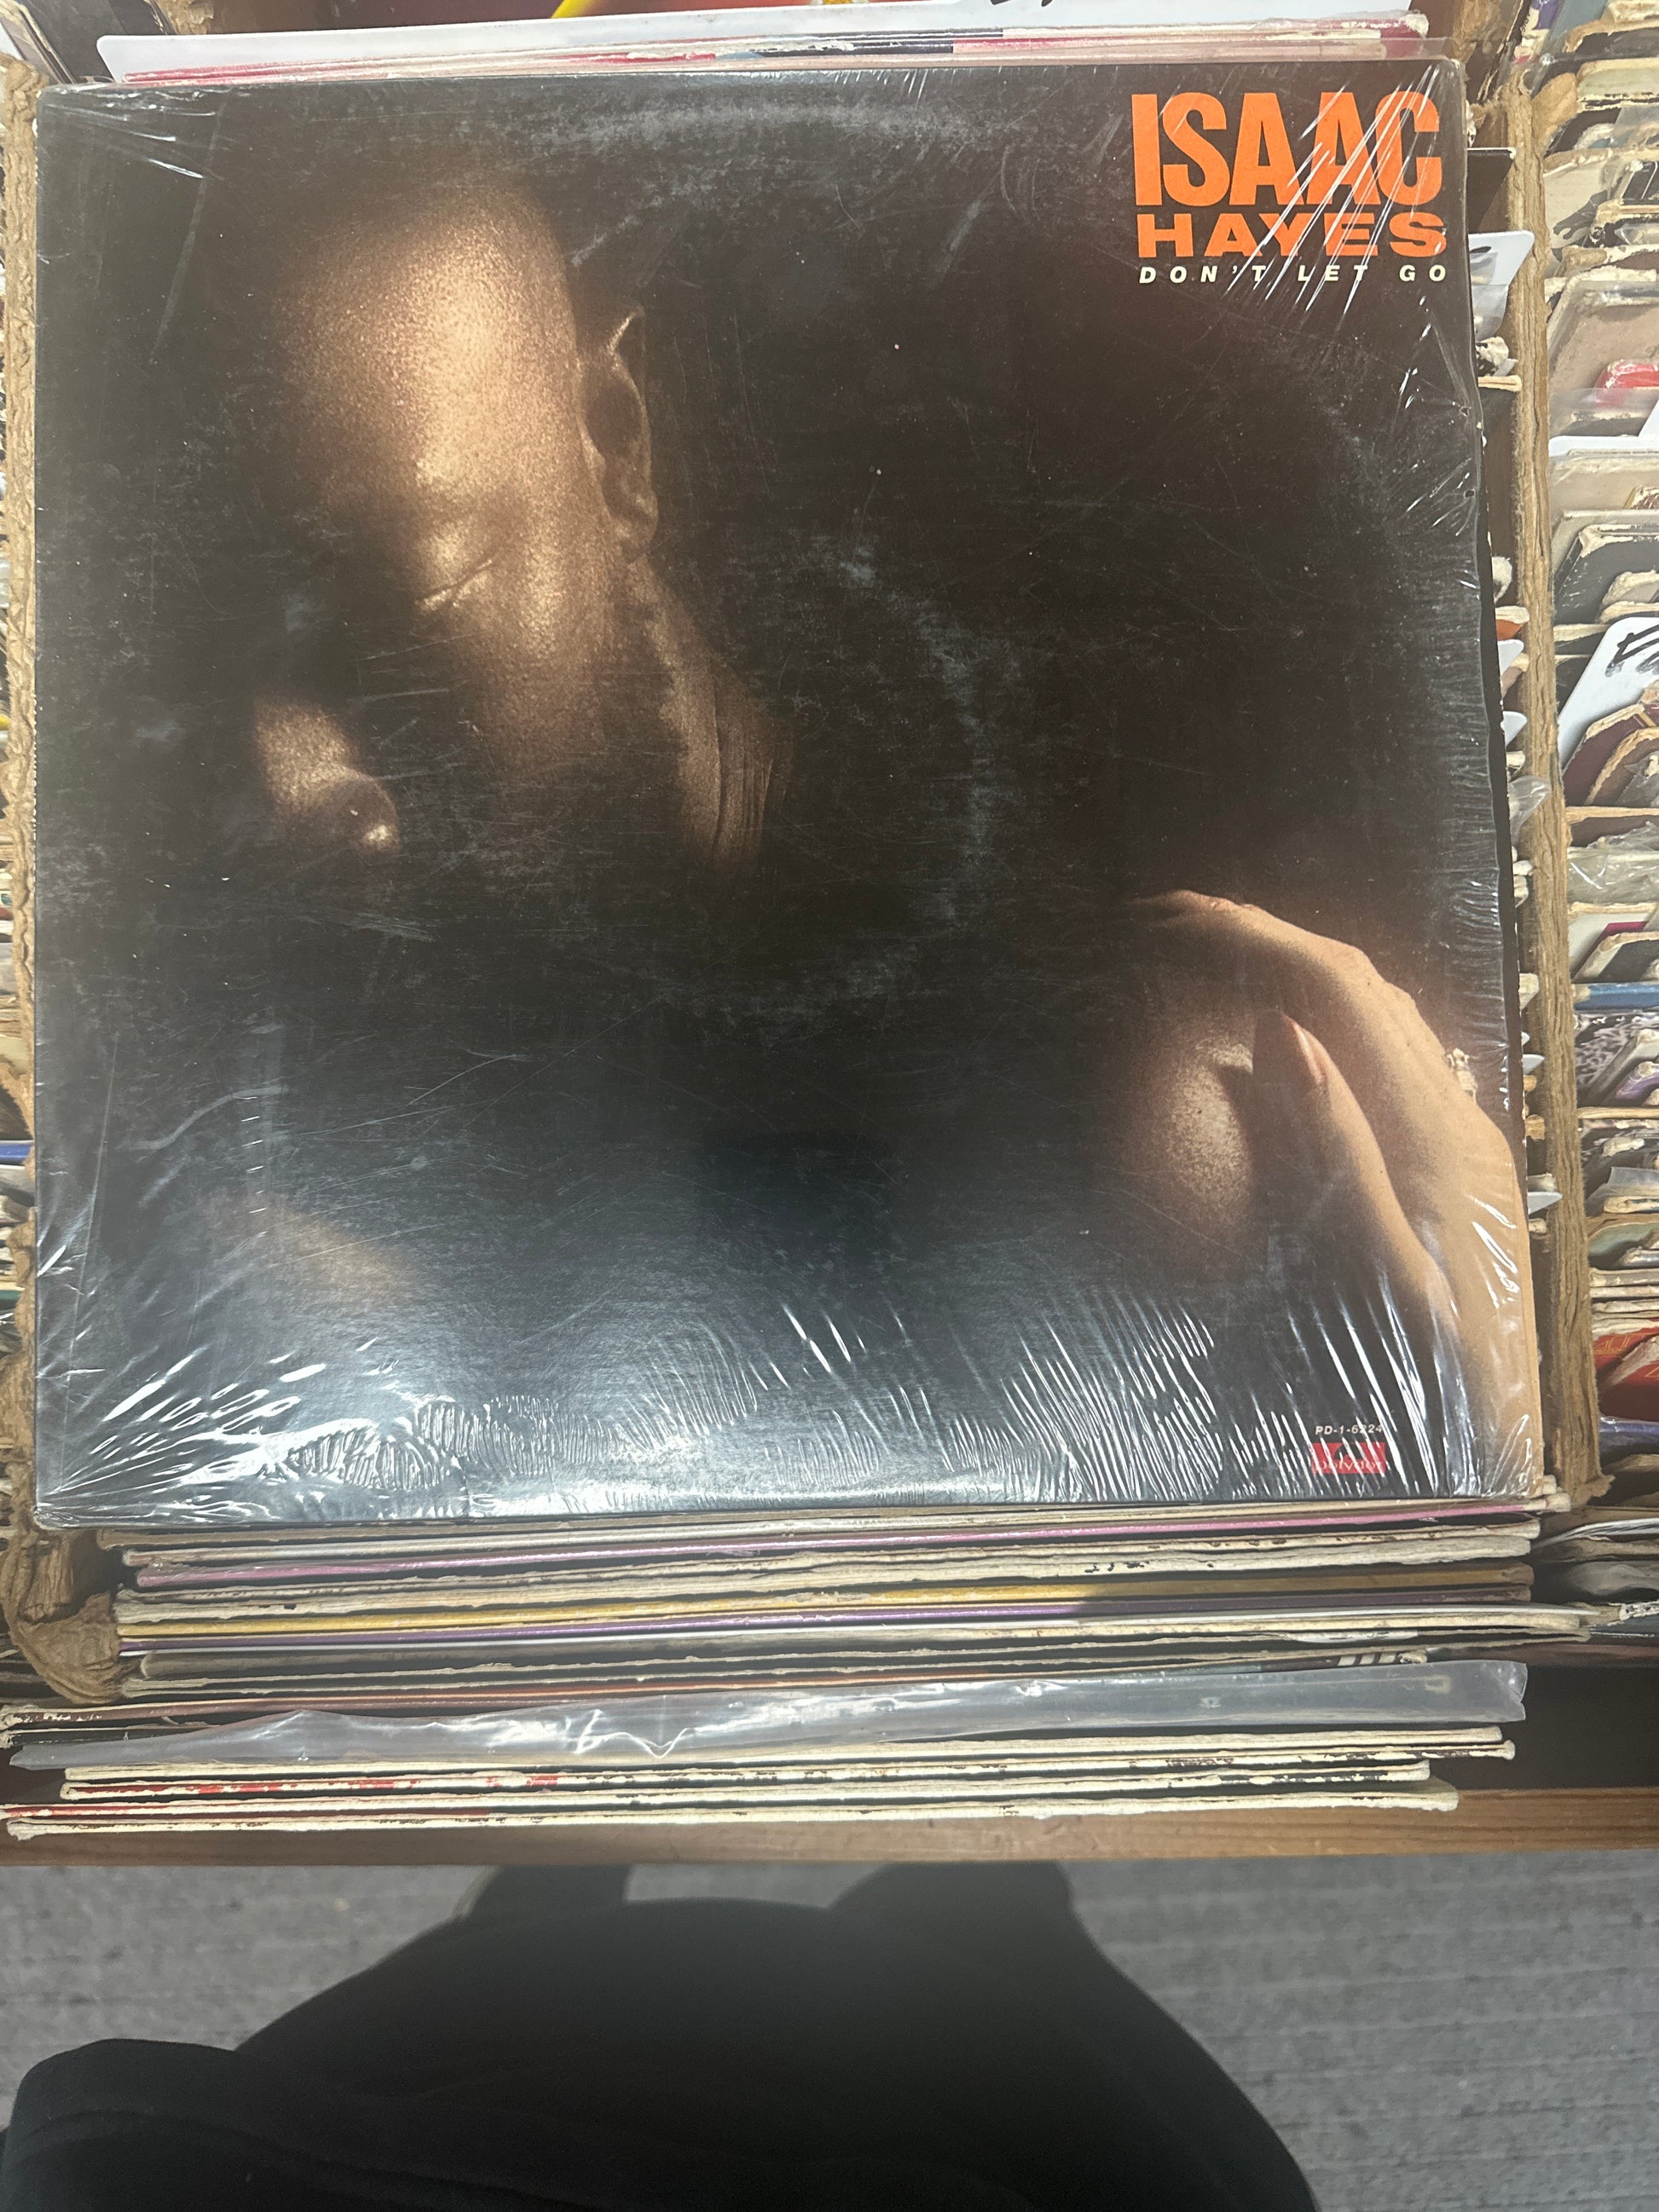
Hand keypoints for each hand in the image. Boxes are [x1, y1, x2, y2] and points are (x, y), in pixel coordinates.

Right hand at [1139, 892, 1538, 1482]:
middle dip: (1266, 936)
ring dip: (1295, 972)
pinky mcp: (1454, 1160)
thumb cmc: (1434, 1373)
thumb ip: (1335, 1152)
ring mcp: (1459, 1134)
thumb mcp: (1377, 1275)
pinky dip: (1326, 1022)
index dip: (1256, 938)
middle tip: (1171, 926)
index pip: (1338, 991)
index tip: (1174, 922)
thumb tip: (1283, 1032)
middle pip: (1359, 983)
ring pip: (1377, 1013)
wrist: (1507, 1434)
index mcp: (1430, 1129)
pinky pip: (1387, 1059)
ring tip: (1215, 964)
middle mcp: (1454, 1115)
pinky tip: (1284, 1045)